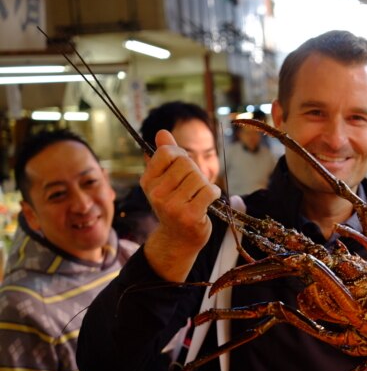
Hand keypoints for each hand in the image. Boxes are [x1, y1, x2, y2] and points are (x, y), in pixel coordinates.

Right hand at [142, 130, 220, 280]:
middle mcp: (155, 193)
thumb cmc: (176, 204)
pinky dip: (214, 194)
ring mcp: (171, 206)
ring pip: (199, 177)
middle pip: (186, 163)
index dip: (181, 156)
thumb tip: (162, 132)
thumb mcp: (166, 179)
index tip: (183, 169)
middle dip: (196, 172)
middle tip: (193, 188)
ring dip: (205, 185)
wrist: (179, 238)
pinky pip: (209, 191)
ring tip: (198, 197)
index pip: (168, 152)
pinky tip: (208, 201)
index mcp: (147, 181)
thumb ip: (166, 155)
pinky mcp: (189, 215)